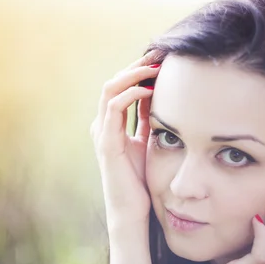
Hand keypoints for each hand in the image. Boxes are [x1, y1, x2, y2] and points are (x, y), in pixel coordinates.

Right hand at [90, 51, 161, 231]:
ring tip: (155, 65)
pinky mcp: (106, 143)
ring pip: (110, 89)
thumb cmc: (140, 179)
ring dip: (133, 74)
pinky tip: (149, 88)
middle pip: (115, 82)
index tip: (162, 59)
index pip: (122, 87)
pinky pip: (114, 108)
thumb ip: (147, 120)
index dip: (139, 71)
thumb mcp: (147, 141)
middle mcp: (102, 124)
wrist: (131, 211)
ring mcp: (102, 132)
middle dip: (137, 66)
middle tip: (160, 53)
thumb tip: (159, 97)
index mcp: (111, 124)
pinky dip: (130, 94)